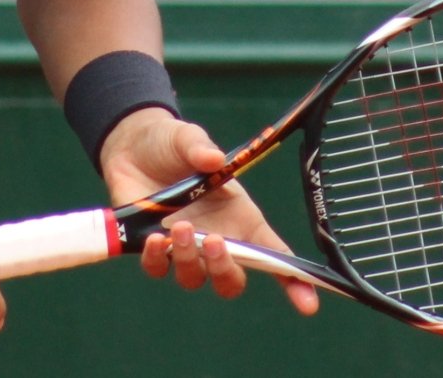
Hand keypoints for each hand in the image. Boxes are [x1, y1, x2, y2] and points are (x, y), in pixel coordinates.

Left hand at [99, 110, 319, 315]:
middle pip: (232, 279)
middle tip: (217, 241)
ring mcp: (184, 247)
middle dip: (226, 270)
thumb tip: (213, 159)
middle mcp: (216, 239)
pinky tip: (155, 239)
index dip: (294, 281)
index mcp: (240, 218)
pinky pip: (157, 269)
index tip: (309, 304)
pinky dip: (157, 260)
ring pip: (195, 278)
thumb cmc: (172, 144)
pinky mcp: (152, 248)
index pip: (273, 256)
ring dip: (190, 259)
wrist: (133, 144)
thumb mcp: (188, 138)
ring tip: (181, 228)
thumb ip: (200, 147)